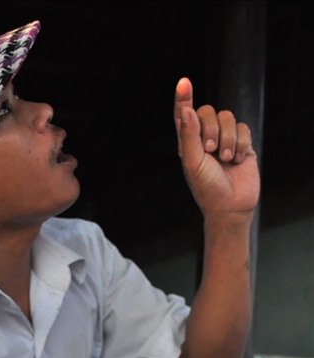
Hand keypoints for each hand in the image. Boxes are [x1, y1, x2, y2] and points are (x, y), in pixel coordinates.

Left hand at [174, 78, 259, 218]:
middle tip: (211, 150)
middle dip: (211, 128)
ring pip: (228, 117)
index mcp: (188, 143)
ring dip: (228, 138)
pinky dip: (241, 142)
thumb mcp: (194, 163)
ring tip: (226, 159)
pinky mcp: (242, 143)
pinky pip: (243, 127)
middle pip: (208, 111)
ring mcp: (225, 139)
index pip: (183, 115)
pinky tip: (238, 160)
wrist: (231, 206)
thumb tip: (186, 109)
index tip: (184, 82)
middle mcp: (205, 138)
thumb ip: (189, 135)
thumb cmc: (207, 188)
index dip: (183, 98)